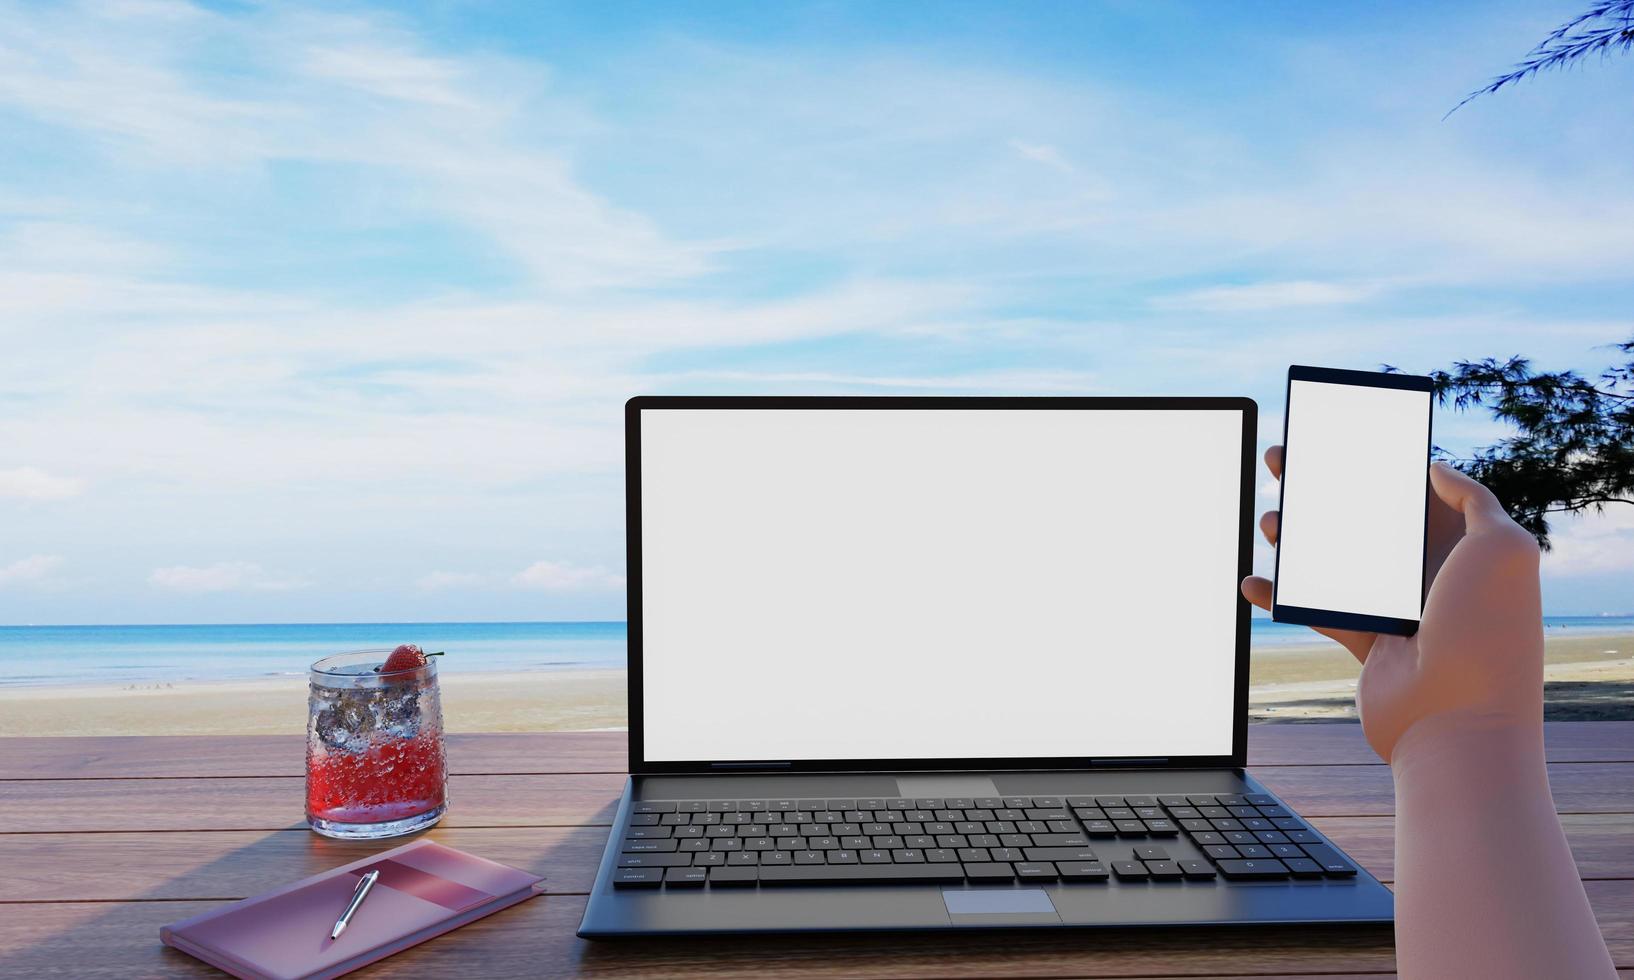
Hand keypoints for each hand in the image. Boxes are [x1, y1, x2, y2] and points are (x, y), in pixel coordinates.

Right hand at [1240, 446, 1543, 761]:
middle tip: (1286, 461)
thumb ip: (1476, 498)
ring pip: (1337, 560)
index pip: (1420, 491)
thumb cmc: (1488, 635)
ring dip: (1298, 539)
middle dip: (1327, 489)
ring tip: (1270, 520)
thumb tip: (1437, 468)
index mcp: (1464, 547)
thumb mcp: (1505, 549)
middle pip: (1369, 518)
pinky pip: (1316, 611)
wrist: (1459, 723)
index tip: (1344, 437)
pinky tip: (1253, 583)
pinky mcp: (1368, 642)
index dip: (1384, 462)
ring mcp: (1398, 609)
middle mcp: (1432, 574)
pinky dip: (1280, 597)